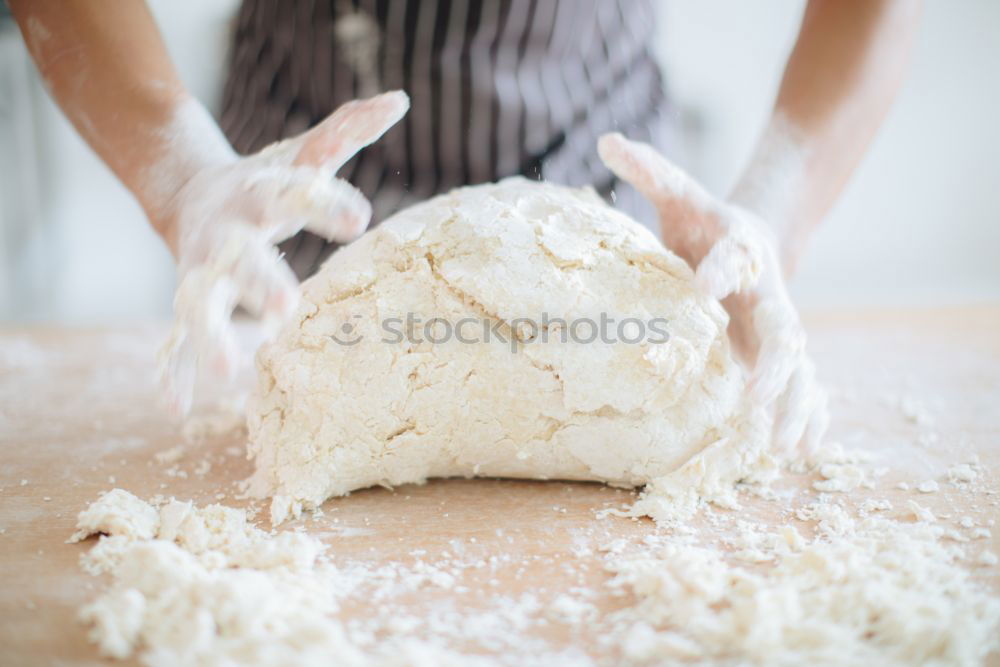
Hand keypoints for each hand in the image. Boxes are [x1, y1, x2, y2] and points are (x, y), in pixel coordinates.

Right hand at [157, 91, 409, 414]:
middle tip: (287, 306)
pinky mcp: (188, 299)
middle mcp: (226, 234)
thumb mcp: (302, 155)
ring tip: (226, 371)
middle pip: (242, 257)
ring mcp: (200, 270)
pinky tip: (175, 408)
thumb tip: (399, 99)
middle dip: (261, 280)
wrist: (193, 195)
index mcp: (260, 194)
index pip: (295, 194)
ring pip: (201, 303)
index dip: (324, 203)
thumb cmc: (266, 182)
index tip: (359, 218)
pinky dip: (171, 372)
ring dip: (211, 335)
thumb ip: (346, 131)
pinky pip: (174, 338)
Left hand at [597, 133, 827, 455]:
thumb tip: (606, 138)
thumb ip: (650, 169)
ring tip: (784, 446)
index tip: (703, 284)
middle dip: (774, 363)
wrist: (753, 238)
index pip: (732, 256)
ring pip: (799, 368)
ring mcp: (777, 326)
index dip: (720, 267)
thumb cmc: (707, 223)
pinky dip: (809, 416)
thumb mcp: (681, 194)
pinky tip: (805, 451)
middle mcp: (767, 292)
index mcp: (740, 249)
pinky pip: (803, 386)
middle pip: (782, 327)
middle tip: (756, 397)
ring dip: (795, 405)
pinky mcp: (778, 353)